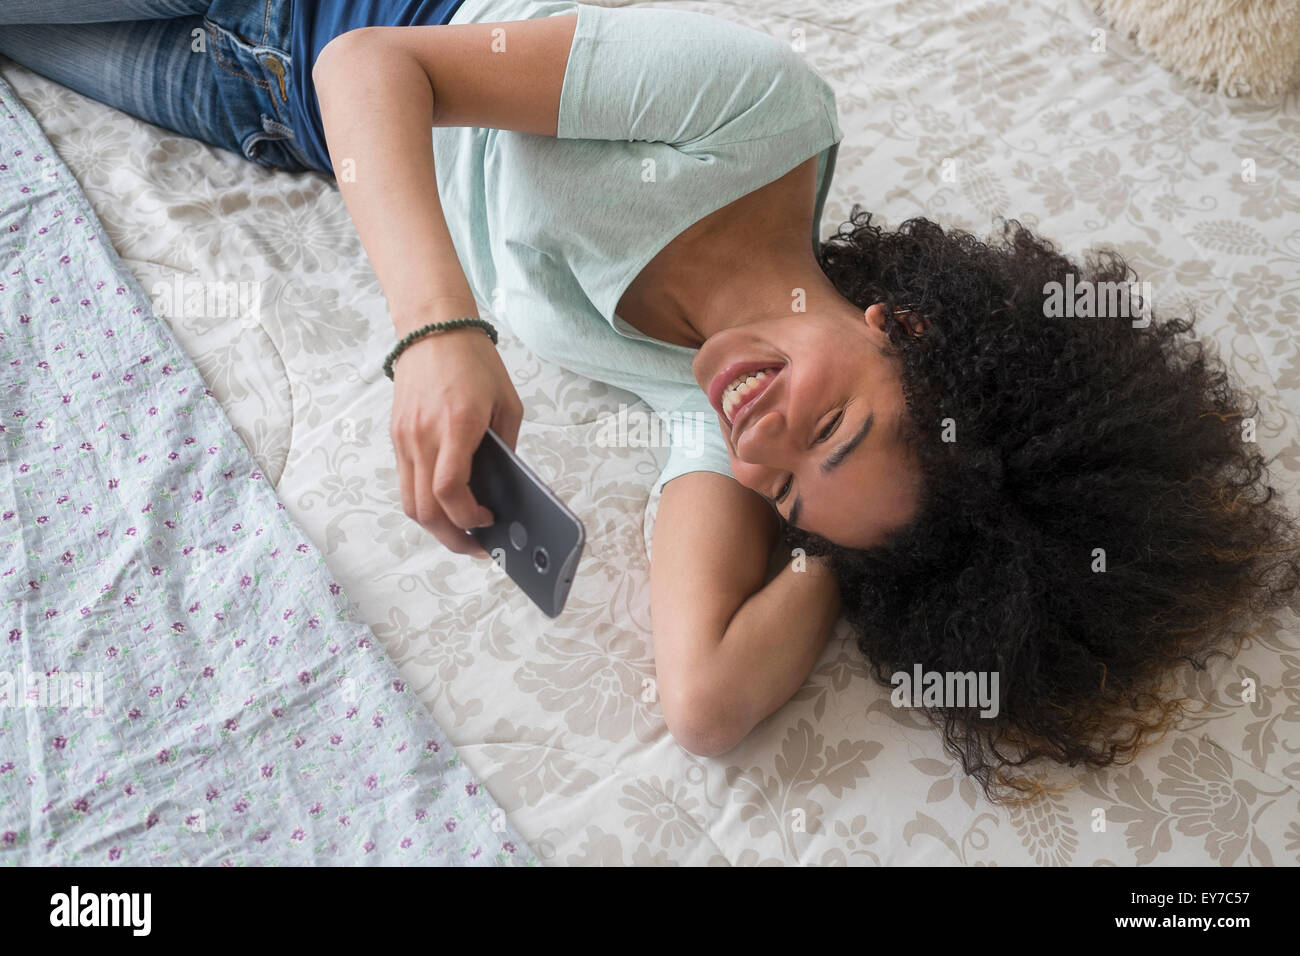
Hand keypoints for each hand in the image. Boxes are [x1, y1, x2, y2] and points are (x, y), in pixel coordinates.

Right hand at [389, 328, 522, 556]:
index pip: (450, 492)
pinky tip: (447, 504)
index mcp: (456, 426)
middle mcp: (424, 436)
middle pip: (426, 510)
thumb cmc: (475, 362)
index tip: (489, 522)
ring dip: (435, 526)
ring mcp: (405, 438)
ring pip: (410, 503)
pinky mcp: (397, 435)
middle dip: (452, 538)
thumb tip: (505, 487)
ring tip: (461, 532)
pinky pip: (406, 482)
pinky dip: (425, 501)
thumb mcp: (507, 404)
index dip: (469, 518)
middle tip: (477, 547)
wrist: (433, 328)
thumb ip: (506, 447)